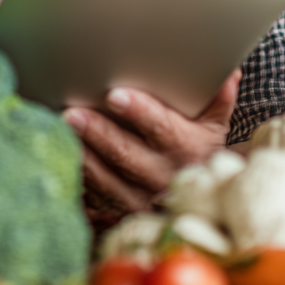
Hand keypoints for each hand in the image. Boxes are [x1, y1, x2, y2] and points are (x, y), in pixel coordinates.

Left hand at [64, 70, 241, 229]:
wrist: (195, 208)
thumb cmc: (197, 153)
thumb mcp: (213, 128)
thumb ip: (217, 99)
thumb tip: (228, 71)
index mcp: (187, 151)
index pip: (162, 129)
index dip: (140, 112)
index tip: (115, 95)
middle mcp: (162, 177)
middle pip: (126, 155)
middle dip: (98, 133)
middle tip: (72, 112)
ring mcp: (137, 199)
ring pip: (103, 179)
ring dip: (80, 154)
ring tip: (58, 130)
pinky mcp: (115, 213)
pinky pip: (90, 197)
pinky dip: (74, 177)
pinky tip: (56, 158)